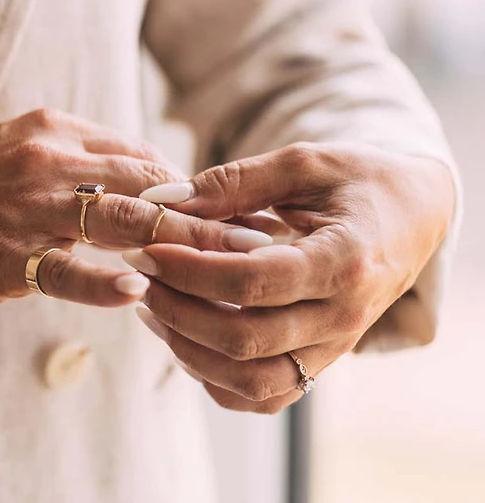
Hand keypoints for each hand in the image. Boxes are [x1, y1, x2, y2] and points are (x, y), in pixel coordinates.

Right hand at [0, 109, 272, 311]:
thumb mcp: (21, 153)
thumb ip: (80, 161)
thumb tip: (143, 179)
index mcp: (55, 133)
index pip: (142, 157)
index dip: (189, 188)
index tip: (224, 214)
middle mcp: (48, 163)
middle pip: (145, 185)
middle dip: (203, 214)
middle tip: (255, 240)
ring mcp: (27, 210)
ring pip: (118, 222)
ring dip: (179, 244)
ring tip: (229, 265)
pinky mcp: (6, 257)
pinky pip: (65, 270)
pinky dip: (104, 282)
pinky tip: (139, 292)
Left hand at [125, 142, 454, 412]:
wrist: (416, 217)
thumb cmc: (361, 181)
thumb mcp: (304, 162)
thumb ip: (234, 181)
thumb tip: (163, 204)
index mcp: (344, 261)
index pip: (252, 282)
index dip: (188, 269)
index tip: (145, 247)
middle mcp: (343, 316)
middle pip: (244, 340)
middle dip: (176, 310)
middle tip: (140, 275)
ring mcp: (333, 347)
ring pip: (250, 381)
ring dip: (189, 350)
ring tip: (152, 306)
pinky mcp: (320, 362)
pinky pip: (264, 395)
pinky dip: (216, 378)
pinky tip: (185, 338)